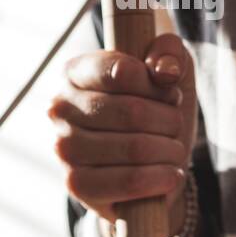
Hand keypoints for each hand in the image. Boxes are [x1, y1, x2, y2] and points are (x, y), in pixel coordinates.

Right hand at [48, 34, 197, 228]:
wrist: (148, 163)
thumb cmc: (155, 108)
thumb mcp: (168, 70)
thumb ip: (170, 52)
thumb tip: (165, 71)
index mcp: (76, 72)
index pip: (121, 72)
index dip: (157, 87)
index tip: (170, 95)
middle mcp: (60, 108)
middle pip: (133, 113)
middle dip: (169, 121)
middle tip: (175, 126)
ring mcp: (64, 148)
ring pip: (135, 148)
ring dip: (169, 151)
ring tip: (173, 150)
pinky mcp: (76, 184)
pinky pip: (130, 181)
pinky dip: (161, 179)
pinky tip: (170, 174)